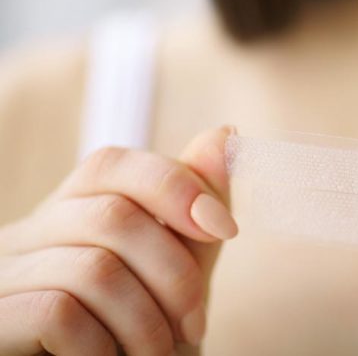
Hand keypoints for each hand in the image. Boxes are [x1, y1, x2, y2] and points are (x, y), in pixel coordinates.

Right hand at [0, 126, 237, 354]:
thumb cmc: (137, 338)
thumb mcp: (177, 271)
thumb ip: (194, 210)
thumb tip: (224, 134)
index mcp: (70, 213)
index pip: (112, 164)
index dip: (176, 186)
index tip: (226, 229)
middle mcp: (26, 235)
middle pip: (113, 216)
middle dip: (175, 275)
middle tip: (195, 325)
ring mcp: (1, 276)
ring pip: (94, 268)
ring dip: (147, 323)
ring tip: (158, 354)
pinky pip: (58, 312)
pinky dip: (103, 346)